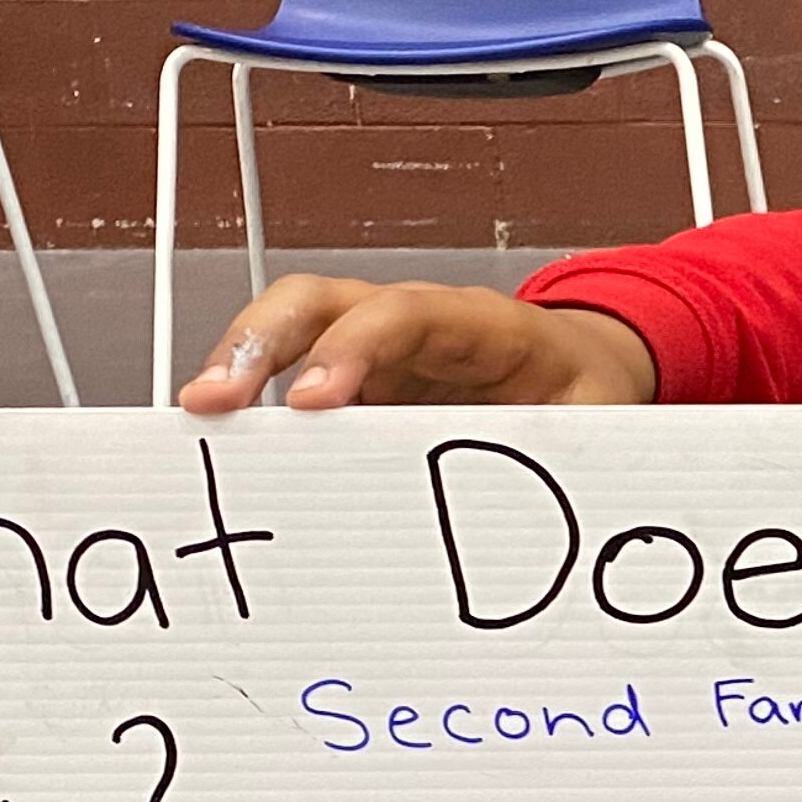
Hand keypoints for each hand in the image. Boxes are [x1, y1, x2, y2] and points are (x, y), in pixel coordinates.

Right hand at [176, 277, 657, 412]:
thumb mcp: (600, 420)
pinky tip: (228, 441)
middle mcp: (414, 323)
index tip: (315, 397)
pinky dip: (254, 402)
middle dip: (260, 342)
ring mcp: (374, 347)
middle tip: (215, 399)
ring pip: (290, 328)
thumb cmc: (585, 390)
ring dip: (238, 365)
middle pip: (321, 302)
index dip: (355, 347)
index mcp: (483, 324)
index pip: (407, 313)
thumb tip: (560, 499)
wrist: (584, 367)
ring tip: (200, 418)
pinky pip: (290, 374)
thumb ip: (576, 451)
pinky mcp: (354, 381)